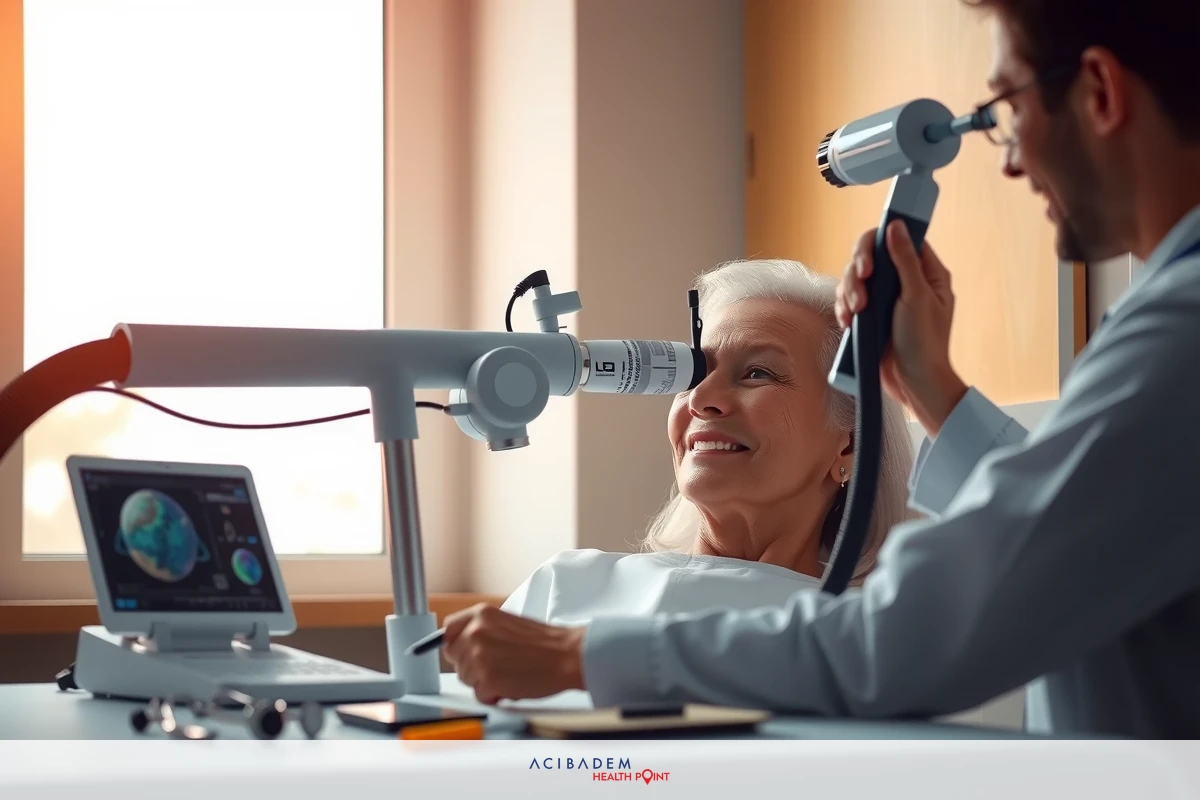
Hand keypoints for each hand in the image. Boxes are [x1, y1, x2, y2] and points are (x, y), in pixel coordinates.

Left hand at [442, 603, 586, 704]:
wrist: (567, 655)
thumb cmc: (544, 643)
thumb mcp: (507, 623)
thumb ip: (482, 631)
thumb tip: (462, 647)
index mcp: (482, 614)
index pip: (448, 630)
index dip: (455, 644)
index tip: (462, 651)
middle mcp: (476, 632)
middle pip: (454, 658)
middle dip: (471, 666)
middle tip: (497, 666)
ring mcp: (480, 656)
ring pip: (465, 678)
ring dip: (483, 682)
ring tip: (508, 674)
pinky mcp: (487, 679)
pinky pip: (479, 695)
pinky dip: (493, 696)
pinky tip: (510, 685)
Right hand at [834, 220, 967, 435]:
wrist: (914, 384)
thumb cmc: (925, 343)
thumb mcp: (917, 298)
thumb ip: (905, 260)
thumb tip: (895, 225)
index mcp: (925, 272)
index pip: (899, 239)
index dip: (878, 243)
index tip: (868, 263)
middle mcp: (905, 281)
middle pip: (870, 256)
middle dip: (858, 273)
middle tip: (860, 288)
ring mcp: (885, 298)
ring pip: (855, 278)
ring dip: (849, 293)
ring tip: (855, 315)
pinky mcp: (870, 315)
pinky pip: (849, 300)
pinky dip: (844, 309)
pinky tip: (849, 323)